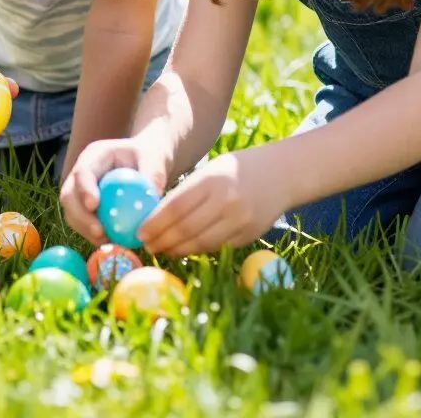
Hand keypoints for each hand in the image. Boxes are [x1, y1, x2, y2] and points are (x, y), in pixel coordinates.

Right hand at [60, 133, 169, 245]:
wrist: (144, 162)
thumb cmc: (149, 157)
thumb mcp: (155, 158)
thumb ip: (153, 173)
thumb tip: (152, 194)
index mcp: (95, 155)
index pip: (82, 172)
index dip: (84, 189)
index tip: (95, 205)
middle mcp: (83, 172)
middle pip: (69, 194)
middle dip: (80, 216)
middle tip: (100, 232)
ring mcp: (81, 190)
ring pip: (71, 212)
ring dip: (85, 229)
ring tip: (106, 241)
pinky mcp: (85, 207)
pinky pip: (82, 224)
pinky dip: (92, 235)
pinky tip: (110, 243)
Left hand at [137, 145, 287, 256]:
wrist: (281, 173)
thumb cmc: (236, 169)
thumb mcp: (209, 171)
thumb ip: (187, 192)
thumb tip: (155, 216)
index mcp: (211, 180)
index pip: (176, 207)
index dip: (155, 223)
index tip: (139, 231)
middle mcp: (226, 201)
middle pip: (186, 228)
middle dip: (162, 240)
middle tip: (147, 245)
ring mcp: (240, 220)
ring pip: (201, 242)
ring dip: (178, 249)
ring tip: (162, 250)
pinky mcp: (249, 235)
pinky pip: (218, 247)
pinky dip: (198, 250)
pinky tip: (184, 249)